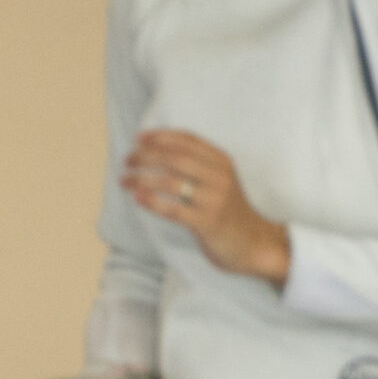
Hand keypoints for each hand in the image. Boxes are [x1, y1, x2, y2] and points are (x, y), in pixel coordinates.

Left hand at [122, 130, 289, 285]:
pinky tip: (136, 197)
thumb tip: (154, 148)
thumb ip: (196, 163)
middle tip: (127, 160)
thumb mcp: (217, 180)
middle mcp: (219, 176)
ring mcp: (214, 199)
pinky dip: (151, 202)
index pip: (188, 140)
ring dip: (141, 179)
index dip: (160, 137)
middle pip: (175, 158)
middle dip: (146, 156)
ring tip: (124, 180)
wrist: (253, 241)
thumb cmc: (226, 208)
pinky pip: (173, 209)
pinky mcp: (207, 222)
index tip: (139, 138)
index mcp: (222, 161)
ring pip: (170, 182)